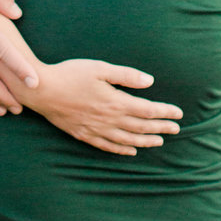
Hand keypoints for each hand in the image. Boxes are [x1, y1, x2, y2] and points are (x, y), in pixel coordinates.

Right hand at [31, 60, 181, 154]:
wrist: (42, 90)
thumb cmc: (70, 74)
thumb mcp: (100, 69)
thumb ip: (126, 76)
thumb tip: (150, 81)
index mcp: (115, 101)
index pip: (148, 110)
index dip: (165, 112)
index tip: (178, 114)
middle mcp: (109, 119)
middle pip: (141, 127)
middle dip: (161, 128)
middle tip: (176, 129)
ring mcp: (96, 129)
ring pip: (128, 140)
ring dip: (146, 141)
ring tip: (160, 141)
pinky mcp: (84, 134)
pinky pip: (108, 146)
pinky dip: (123, 150)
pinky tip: (131, 151)